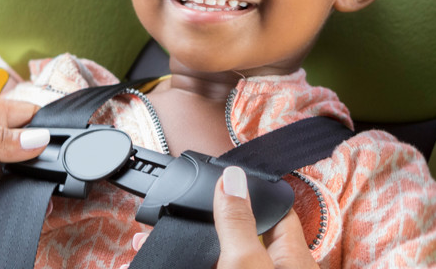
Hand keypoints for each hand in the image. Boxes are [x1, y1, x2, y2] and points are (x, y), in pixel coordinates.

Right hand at [119, 167, 315, 268]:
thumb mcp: (247, 263)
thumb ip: (237, 220)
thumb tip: (232, 176)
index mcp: (290, 257)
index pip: (273, 211)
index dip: (245, 193)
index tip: (216, 179)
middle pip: (236, 239)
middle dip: (200, 228)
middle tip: (166, 220)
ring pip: (212, 262)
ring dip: (184, 255)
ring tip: (145, 249)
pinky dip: (185, 265)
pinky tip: (158, 265)